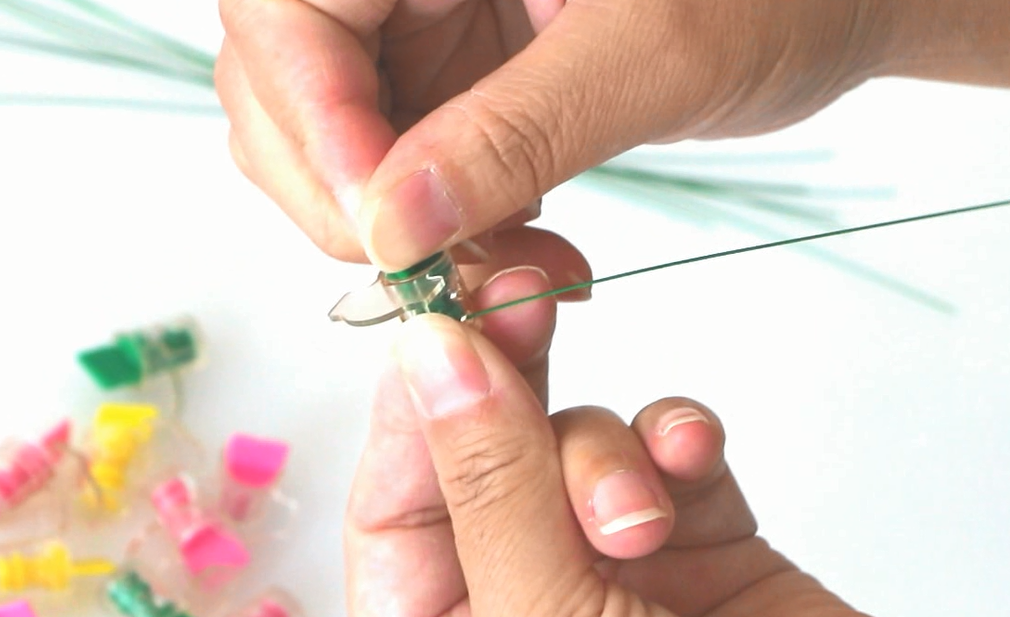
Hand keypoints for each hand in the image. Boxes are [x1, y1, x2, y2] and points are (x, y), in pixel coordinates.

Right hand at [216, 0, 891, 270]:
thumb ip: (515, 134)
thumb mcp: (652, 52)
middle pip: (281, 74)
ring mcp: (420, 16)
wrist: (827, 4)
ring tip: (489, 263)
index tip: (382, 228)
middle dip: (339, 188)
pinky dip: (433, 219)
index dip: (314, 121)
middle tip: (427, 270)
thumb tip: (390, 225)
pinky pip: (394, 157)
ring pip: (327, 129)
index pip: (286, 9)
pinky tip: (505, 243)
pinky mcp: (451, 70)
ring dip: (388, 218)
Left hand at [344, 278, 860, 615]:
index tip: (441, 323)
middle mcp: (518, 591)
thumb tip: (432, 360)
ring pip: (576, 440)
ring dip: (608, 448)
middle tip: (518, 300)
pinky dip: (679, 439)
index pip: (393, 501)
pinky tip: (692, 458)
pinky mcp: (697, 543)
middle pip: (482, 452)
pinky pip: (668, 452)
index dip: (412, 404)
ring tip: (644, 505)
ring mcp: (607, 564)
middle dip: (503, 378)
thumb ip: (492, 490)